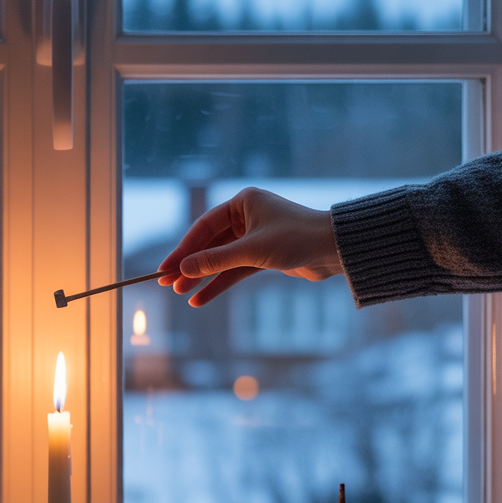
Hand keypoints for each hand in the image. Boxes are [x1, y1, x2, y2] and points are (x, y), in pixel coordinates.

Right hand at [157, 187, 343, 306]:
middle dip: (190, 266)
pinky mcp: (264, 256)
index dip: (183, 250)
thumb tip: (183, 269)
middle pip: (210, 244)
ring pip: (221, 259)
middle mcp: (247, 217)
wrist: (336, 249)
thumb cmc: (296, 239)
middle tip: (168, 284)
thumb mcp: (251, 251)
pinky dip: (220, 283)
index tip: (165, 268)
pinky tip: (202, 299)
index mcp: (243, 203)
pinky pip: (235, 270)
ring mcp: (254, 237)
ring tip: (181, 294)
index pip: (204, 227)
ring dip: (203, 277)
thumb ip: (216, 260)